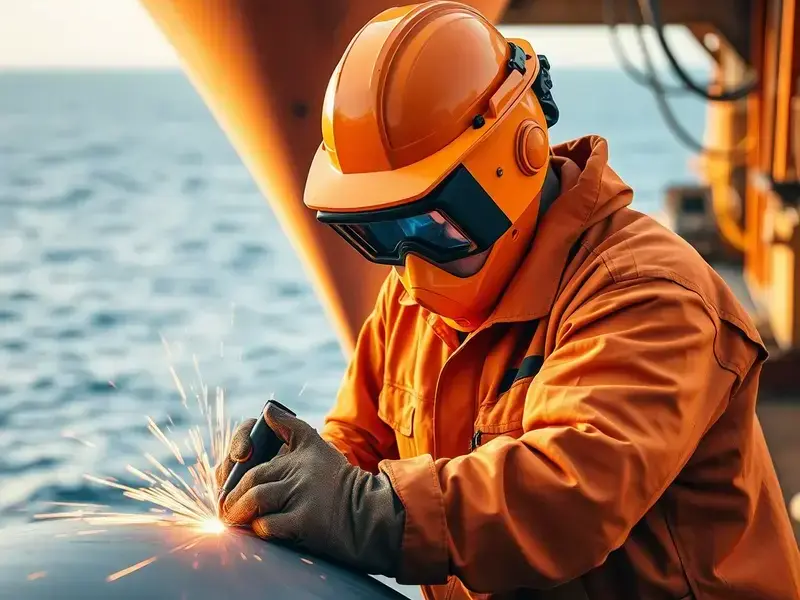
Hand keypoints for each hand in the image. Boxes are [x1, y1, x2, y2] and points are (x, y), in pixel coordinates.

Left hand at [217, 403, 405, 575]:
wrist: (367, 513)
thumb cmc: (337, 480)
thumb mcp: (316, 445)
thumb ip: (290, 426)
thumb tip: (266, 410)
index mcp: (297, 456)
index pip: (254, 458)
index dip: (234, 464)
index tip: (227, 480)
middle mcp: (299, 473)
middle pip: (251, 481)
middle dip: (232, 497)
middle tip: (226, 508)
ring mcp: (302, 497)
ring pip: (256, 501)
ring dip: (240, 513)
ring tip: (235, 520)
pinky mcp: (305, 522)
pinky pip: (269, 525)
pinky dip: (259, 529)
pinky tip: (260, 530)